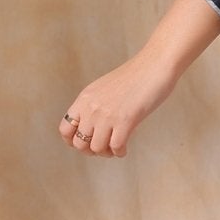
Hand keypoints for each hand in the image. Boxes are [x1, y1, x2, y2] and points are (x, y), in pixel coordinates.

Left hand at [59, 0, 219, 156]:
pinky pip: (116, 147)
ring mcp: (107, 114)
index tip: (86, 143)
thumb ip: (95, 105)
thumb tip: (92, 127)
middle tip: (104, 148)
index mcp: (84, 99)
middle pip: (79, 143)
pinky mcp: (125, 120)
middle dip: (91, 151)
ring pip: (96, 148)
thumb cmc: (136, 76)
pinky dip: (120, 152)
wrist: (155, 66)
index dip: (73, 141)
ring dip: (106, 153)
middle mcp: (92, 108)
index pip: (65, 129)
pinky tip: (125, 149)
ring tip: (115, 148)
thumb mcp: (105, 88)